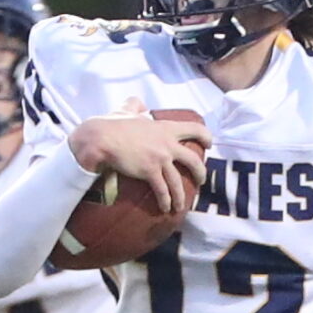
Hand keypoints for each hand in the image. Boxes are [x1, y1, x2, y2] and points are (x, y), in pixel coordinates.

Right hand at [68, 97, 210, 214]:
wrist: (102, 137)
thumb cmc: (113, 123)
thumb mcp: (128, 109)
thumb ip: (136, 105)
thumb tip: (138, 103)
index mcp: (166, 128)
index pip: (194, 129)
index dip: (205, 136)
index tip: (209, 144)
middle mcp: (167, 144)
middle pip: (193, 161)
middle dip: (200, 173)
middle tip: (201, 181)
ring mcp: (160, 159)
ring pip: (178, 182)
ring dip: (181, 196)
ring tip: (181, 206)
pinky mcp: (150, 172)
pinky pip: (162, 190)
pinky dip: (165, 201)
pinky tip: (166, 209)